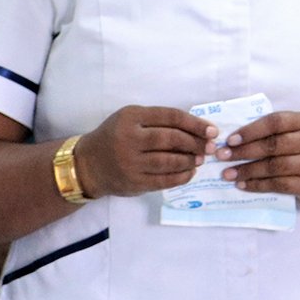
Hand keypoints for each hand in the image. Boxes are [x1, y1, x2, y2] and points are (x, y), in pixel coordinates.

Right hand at [76, 106, 216, 197]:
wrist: (88, 165)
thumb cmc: (116, 137)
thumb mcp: (131, 119)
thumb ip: (159, 120)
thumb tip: (198, 130)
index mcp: (130, 117)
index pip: (170, 117)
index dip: (195, 124)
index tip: (212, 130)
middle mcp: (129, 139)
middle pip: (171, 139)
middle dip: (196, 143)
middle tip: (210, 147)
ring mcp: (130, 163)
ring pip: (169, 161)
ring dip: (190, 160)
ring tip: (200, 159)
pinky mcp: (133, 182)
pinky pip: (164, 180)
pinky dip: (182, 177)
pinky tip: (190, 172)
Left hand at [218, 110, 299, 206]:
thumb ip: (278, 132)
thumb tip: (236, 138)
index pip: (276, 122)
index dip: (251, 130)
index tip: (230, 139)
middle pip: (273, 144)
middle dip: (244, 151)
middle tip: (222, 156)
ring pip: (274, 166)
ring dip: (247, 170)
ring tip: (227, 173)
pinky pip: (278, 184)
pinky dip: (257, 185)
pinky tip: (243, 184)